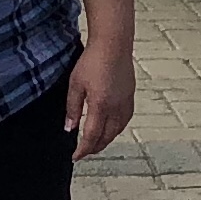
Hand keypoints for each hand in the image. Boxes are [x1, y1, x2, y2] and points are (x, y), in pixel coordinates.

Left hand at [65, 42, 134, 162]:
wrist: (113, 43)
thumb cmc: (92, 60)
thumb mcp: (75, 84)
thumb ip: (72, 108)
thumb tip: (69, 128)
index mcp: (100, 106)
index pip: (92, 136)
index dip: (83, 150)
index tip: (75, 156)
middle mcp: (116, 107)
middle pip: (107, 137)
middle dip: (95, 147)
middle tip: (84, 151)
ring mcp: (125, 102)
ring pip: (118, 130)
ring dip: (106, 139)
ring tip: (96, 142)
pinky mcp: (130, 95)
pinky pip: (125, 119)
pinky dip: (117, 128)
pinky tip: (111, 127)